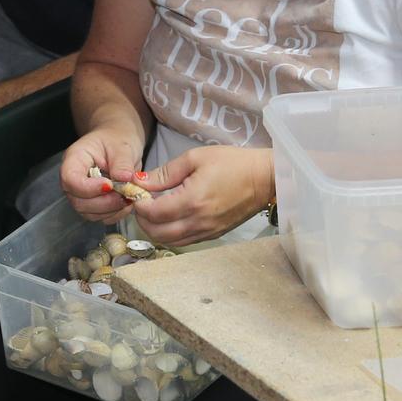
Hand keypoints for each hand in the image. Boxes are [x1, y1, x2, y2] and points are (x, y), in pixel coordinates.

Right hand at [60, 130, 142, 222]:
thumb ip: (122, 163)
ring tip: (129, 197)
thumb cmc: (117, 139)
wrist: (118, 143)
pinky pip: (100, 217)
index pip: (70, 179)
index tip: (110, 185)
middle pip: (78, 201)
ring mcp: (81, 194)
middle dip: (104, 203)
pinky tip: (127, 202)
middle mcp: (73, 180)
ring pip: (89, 213)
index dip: (88, 188)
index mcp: (74, 159)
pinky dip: (115, 214)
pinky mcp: (92, 204)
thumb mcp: (122, 146)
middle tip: (126, 195)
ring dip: (111, 210)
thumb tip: (124, 180)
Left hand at [128, 145, 273, 245]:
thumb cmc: (232, 163)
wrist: (264, 178)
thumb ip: (165, 173)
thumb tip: (140, 182)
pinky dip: (171, 233)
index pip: (153, 213)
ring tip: (154, 210)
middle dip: (142, 219)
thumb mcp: (195, 158)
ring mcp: (207, 231)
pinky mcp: (214, 235)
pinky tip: (171, 217)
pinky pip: (184, 241)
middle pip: (157, 233)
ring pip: (169, 241)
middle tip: (142, 203)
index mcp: (192, 201)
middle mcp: (198, 222)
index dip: (139, 205)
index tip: (137, 193)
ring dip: (155, 229)